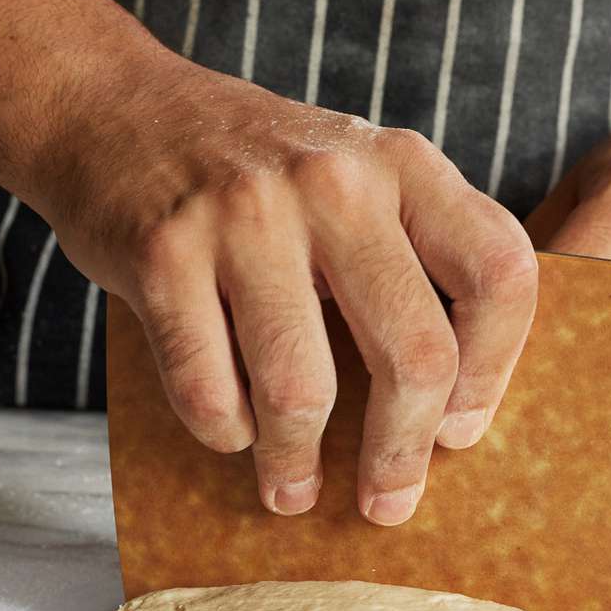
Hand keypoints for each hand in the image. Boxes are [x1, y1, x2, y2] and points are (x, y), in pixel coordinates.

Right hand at [41, 53, 537, 524]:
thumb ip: (410, 257)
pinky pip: (210, 390)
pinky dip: (224, 432)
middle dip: (401, 453)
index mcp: (403, 164)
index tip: (459, 430)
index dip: (492, 372)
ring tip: (291, 492)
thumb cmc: (254, 176)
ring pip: (302, 390)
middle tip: (387, 502)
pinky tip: (230, 432)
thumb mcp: (355, 178)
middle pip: (414, 353)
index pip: (499, 275)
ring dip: (297, 464)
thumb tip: (448, 410)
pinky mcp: (164, 253)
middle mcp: (335, 181)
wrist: (111, 108)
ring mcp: (246, 214)